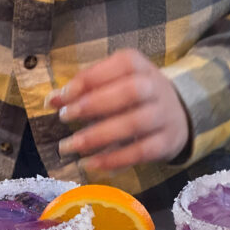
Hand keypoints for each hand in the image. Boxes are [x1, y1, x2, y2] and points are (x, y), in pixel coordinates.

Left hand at [49, 49, 189, 172]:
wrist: (178, 116)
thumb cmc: (134, 98)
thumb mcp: (113, 84)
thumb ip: (84, 89)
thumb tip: (51, 100)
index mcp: (139, 66)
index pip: (119, 65)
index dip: (90, 79)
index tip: (63, 96)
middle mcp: (155, 87)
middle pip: (130, 91)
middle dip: (94, 104)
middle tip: (64, 117)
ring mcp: (164, 115)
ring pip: (134, 124)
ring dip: (98, 136)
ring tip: (70, 146)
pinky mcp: (166, 142)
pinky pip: (140, 152)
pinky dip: (114, 160)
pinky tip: (91, 164)